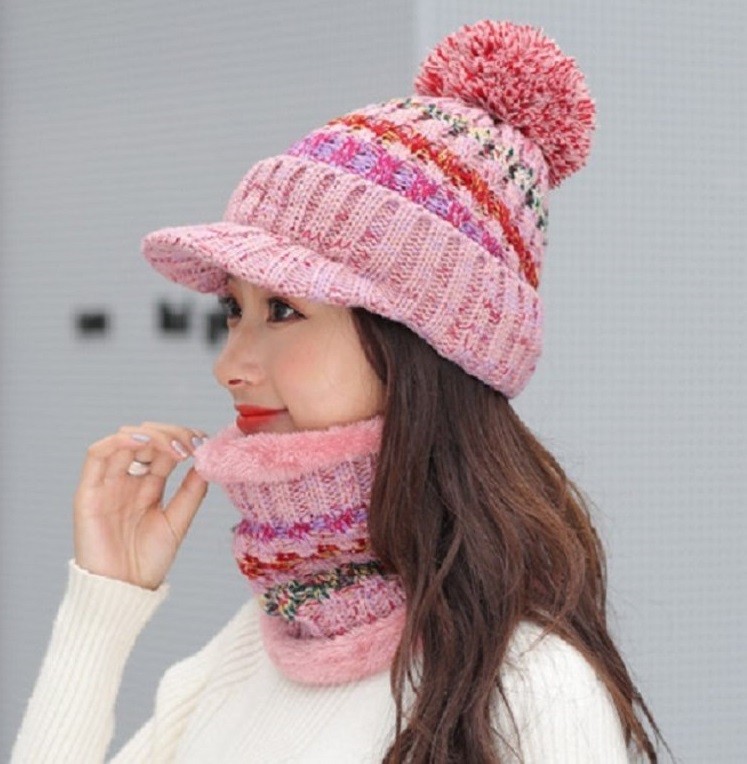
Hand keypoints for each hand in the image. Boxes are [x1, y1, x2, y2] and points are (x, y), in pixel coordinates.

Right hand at [73, 422, 209, 589]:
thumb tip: (206, 460)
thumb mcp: (178, 521)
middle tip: (191, 444)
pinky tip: (142, 442)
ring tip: (174, 446)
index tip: (203, 441)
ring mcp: (107, 484)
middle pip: (146, 439)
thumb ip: (191, 491)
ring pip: (124, 440)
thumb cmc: (148, 561)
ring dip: (150, 434)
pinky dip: (118, 441)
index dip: (183, 438)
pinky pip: (97, 455)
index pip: (163, 449)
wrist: (125, 590)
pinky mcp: (88, 492)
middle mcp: (127, 480)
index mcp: (147, 485)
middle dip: (171, 433)